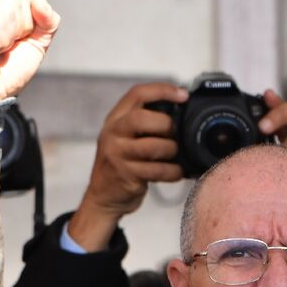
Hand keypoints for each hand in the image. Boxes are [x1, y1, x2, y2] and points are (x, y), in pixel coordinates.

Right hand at [67, 83, 187, 250]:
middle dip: (165, 125)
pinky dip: (173, 171)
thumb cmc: (122, 164)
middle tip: (175, 134)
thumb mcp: (125, 137)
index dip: (162, 90)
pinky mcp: (126, 175)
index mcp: (115, 119)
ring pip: (152, 147)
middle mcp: (113, 133)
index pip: (137, 94)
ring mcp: (117, 155)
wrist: (103, 197)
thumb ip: (144, 122)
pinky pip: (157, 170)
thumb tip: (181, 110)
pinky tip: (176, 172)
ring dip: (171, 151)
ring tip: (175, 156)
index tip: (183, 95)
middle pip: (141, 118)